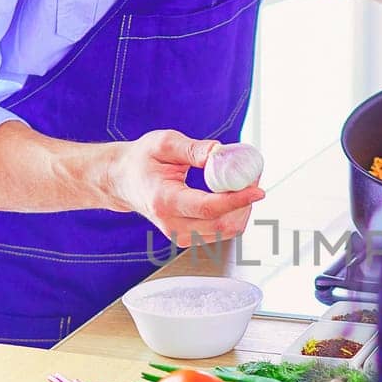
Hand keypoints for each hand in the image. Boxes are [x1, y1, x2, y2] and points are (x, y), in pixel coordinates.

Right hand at [106, 129, 263, 247]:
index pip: (209, 208)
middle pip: (223, 225)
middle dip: (245, 202)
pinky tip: (232, 193)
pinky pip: (221, 231)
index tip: (257, 189)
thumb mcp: (164, 144)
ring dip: (242, 208)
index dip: (237, 200)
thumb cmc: (142, 161)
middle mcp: (173, 225)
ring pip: (226, 231)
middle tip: (252, 176)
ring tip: (242, 182)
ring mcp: (181, 236)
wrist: (124, 181)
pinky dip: (234, 213)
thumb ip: (194, 149)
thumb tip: (221, 153)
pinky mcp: (189, 238)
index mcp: (165, 201)